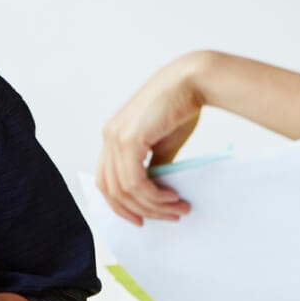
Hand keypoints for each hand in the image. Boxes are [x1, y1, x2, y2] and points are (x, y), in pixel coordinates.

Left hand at [97, 54, 206, 224]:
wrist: (192, 81)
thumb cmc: (180, 106)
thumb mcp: (163, 143)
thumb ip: (154, 166)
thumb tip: (154, 191)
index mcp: (113, 136)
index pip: (107, 182)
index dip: (122, 206)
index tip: (144, 219)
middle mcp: (108, 136)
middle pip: (112, 191)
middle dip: (140, 211)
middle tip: (169, 217)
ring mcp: (115, 137)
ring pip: (125, 190)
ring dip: (152, 206)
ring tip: (178, 208)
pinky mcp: (128, 139)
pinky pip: (135, 182)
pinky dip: (153, 196)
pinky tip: (171, 197)